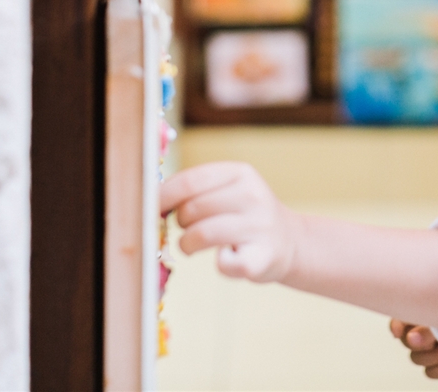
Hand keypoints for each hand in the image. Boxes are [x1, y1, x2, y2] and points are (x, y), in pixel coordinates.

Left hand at [160, 161, 297, 283]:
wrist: (289, 242)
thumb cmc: (244, 216)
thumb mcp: (228, 190)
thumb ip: (194, 190)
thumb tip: (148, 199)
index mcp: (241, 173)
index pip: (190, 181)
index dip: (162, 196)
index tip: (149, 209)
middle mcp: (253, 196)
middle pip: (192, 209)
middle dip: (180, 223)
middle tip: (188, 229)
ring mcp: (260, 227)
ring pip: (200, 235)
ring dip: (187, 245)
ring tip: (194, 246)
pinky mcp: (262, 257)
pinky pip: (222, 264)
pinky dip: (219, 264)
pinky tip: (228, 257)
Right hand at [390, 319, 437, 378]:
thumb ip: (432, 325)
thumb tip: (410, 337)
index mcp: (427, 308)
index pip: (400, 316)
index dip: (396, 325)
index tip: (399, 332)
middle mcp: (427, 327)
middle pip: (406, 340)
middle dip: (418, 342)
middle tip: (434, 341)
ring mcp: (434, 347)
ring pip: (416, 358)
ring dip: (431, 356)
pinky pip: (429, 373)